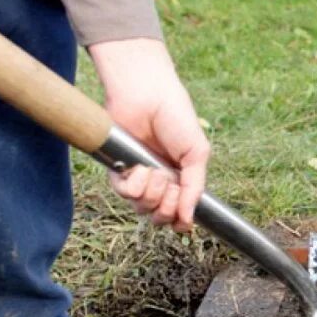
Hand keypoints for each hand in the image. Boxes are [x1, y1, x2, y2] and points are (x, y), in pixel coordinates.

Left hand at [88, 38, 209, 231]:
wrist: (147, 94)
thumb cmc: (176, 118)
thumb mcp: (197, 154)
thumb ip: (195, 188)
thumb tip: (189, 219)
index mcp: (182, 179)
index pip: (179, 215)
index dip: (180, 221)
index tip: (183, 216)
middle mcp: (160, 181)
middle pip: (160, 217)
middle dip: (167, 207)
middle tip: (170, 186)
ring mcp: (139, 177)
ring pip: (142, 208)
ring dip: (152, 193)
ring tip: (155, 171)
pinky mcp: (118, 169)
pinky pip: (124, 193)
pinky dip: (134, 184)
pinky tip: (140, 168)